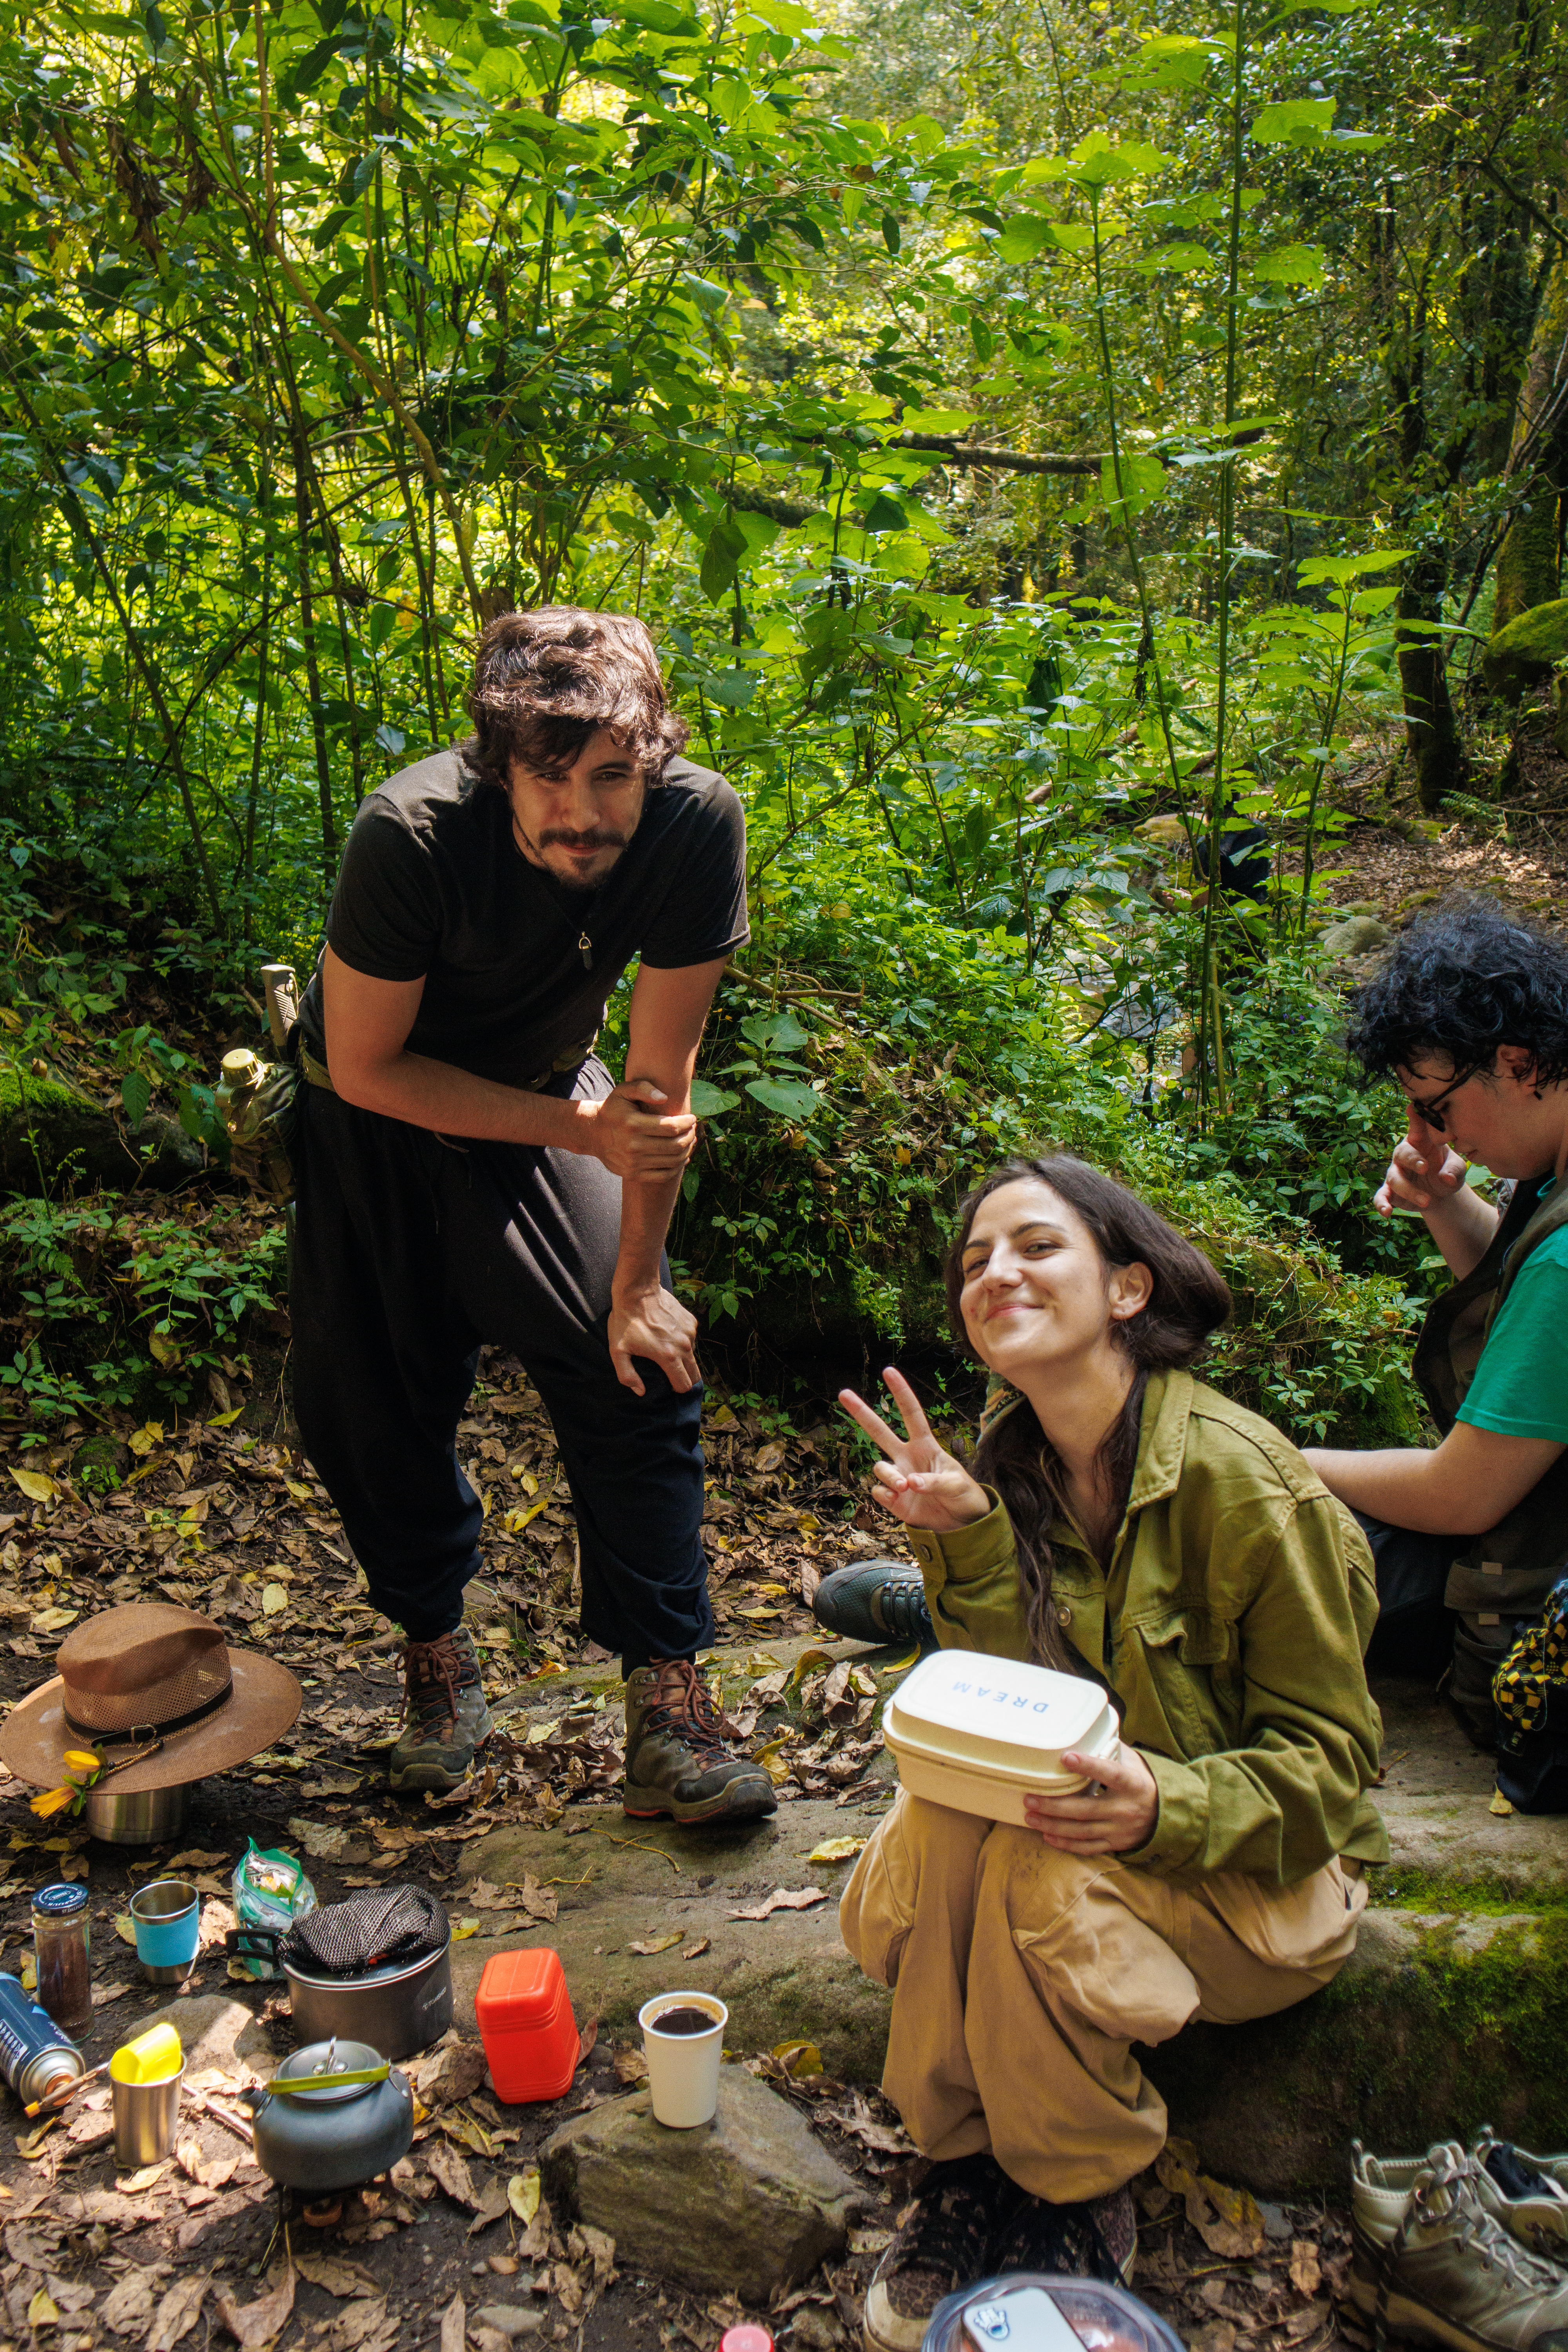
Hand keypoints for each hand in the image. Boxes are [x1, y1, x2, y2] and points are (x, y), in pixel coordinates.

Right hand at [583, 1082, 697, 1181]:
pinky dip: (677, 1167)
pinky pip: (663, 1175)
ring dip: (687, 1150)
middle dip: (690, 1136)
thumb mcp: (623, 1091)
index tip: (692, 1118)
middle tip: (693, 1129)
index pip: (671, 1126)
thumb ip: (643, 1088)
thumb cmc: (613, 1109)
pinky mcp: (633, 1174)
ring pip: (672, 1161)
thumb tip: (664, 1098)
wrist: (593, 1133)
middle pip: (675, 1145)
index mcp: (633, 1123)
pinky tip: (681, 1157)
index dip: (687, 1123)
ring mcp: (633, 1163)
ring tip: (689, 1141)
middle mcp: (633, 1145)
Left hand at [609, 1283, 698, 1396]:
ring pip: (692, 1355)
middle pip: (695, 1374)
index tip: (667, 1385)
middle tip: (670, 1374)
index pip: (684, 1385)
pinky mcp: (691, 1321)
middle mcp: (684, 1346)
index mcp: (668, 1356)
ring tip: (664, 1348)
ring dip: (682, 1357)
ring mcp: (690, 1332)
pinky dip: (681, 1340)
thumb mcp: (617, 1351)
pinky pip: (690, 1338)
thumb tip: (640, 1391)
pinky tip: (666, 1332)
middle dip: (685, 1378)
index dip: (676, 1389)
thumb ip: (627, 1375)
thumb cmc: (625, 1321)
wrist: (638, 1290)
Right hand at [838, 1366, 990, 1532]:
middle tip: (843, 1393)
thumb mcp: (956, 1484)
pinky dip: (886, 1495)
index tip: (889, 1371)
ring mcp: (898, 1477)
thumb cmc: (962, 1495)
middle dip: (861, 1412)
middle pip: (879, 1431)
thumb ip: (934, 1481)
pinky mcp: (893, 1499)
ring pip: (879, 1466)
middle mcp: (907, 1457)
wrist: (960, 1523)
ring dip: (889, 1475)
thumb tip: (909, 1482)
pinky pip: (879, 1491)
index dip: (901, 1393)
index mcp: (925, 1445)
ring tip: (904, 1487)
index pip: (911, 1414)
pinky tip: (899, 1499)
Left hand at [1023, 1741, 1157, 1854]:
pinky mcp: (1115, 1844)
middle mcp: (1125, 1809)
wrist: (1165, 1815)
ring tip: (1030, 1817)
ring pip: (1082, 1831)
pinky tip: (1047, 1835)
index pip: (1110, 1773)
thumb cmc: (1141, 1781)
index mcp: (1132, 1784)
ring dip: (1053, 1825)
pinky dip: (1066, 1843)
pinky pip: (1088, 1847)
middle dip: (1054, 1805)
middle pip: (1085, 1809)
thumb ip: (1110, 1749)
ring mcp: (1120, 1830)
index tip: (1066, 1757)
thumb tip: (1084, 1731)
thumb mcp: (1133, 1763)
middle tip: (1029, 1798)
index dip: (1088, 1766)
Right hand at [1374, 1120, 1467, 1218]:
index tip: (1413, 1107)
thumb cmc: (1448, 1172)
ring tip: (1427, 1201)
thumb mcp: (1458, 1169)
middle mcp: (1405, 1154)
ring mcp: (1396, 1172)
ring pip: (1395, 1178)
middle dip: (1412, 1159)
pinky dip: (1381, 1203)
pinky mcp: (1391, 1191)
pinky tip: (1387, 1213)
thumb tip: (1446, 1178)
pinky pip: (1381, 1196)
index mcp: (1421, 1141)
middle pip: (1402, 1153)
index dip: (1415, 1118)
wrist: (1441, 1195)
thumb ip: (1455, 1170)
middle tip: (1425, 1167)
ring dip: (1409, 1190)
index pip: (1418, 1126)